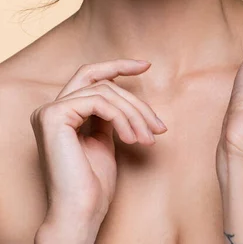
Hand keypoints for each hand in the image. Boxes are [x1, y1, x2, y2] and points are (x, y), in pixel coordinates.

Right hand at [30, 59, 167, 224]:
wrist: (81, 212)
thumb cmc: (94, 184)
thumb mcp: (104, 139)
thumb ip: (108, 115)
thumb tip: (126, 96)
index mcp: (61, 113)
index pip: (91, 76)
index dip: (118, 66)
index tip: (145, 65)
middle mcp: (50, 109)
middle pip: (100, 81)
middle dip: (134, 97)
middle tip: (158, 124)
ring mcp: (49, 111)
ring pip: (105, 92)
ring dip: (134, 114)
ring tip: (148, 138)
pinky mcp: (53, 116)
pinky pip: (99, 103)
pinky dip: (122, 118)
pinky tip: (132, 139)